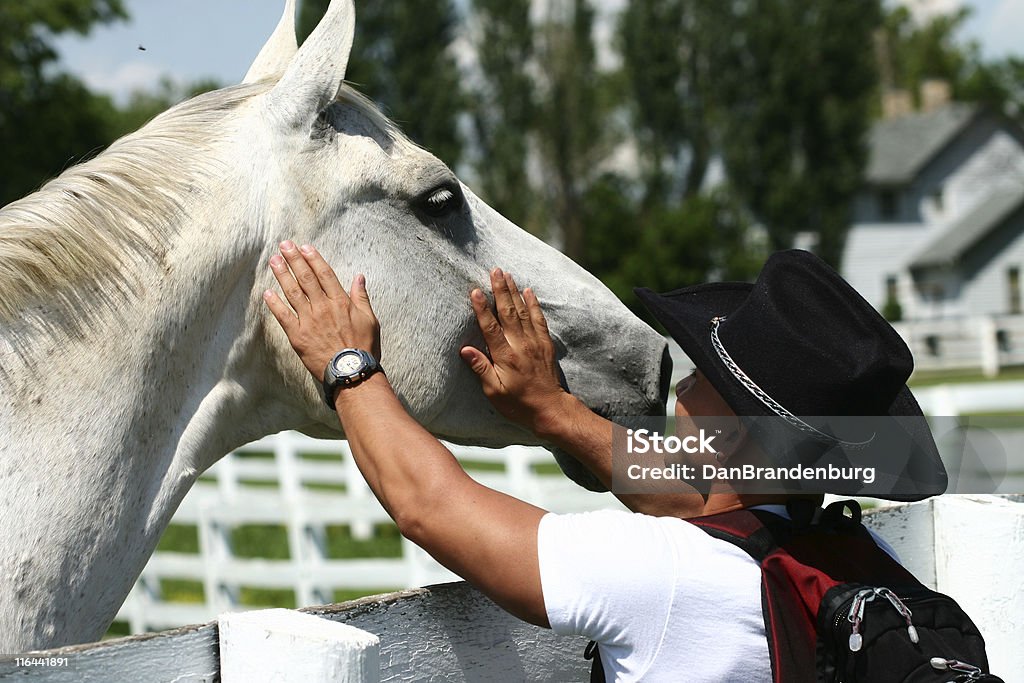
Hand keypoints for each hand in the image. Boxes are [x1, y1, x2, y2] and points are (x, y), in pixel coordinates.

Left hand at [263, 241, 380, 382]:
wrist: (351, 371)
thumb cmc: (364, 347)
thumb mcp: (370, 319)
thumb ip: (361, 297)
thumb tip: (359, 277)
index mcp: (340, 302)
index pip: (324, 274)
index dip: (313, 259)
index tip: (304, 247)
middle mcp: (323, 307)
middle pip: (306, 278)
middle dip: (294, 260)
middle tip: (284, 245)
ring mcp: (309, 321)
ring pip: (293, 293)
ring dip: (282, 275)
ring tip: (274, 261)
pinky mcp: (298, 336)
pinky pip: (283, 316)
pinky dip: (274, 304)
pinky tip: (267, 292)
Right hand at [460, 268, 571, 433]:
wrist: (550, 408)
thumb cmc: (518, 403)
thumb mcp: (494, 392)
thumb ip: (481, 368)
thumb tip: (465, 350)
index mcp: (505, 356)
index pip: (490, 327)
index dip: (482, 308)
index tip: (475, 291)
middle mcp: (520, 345)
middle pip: (508, 312)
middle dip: (500, 290)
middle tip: (494, 270)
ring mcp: (535, 342)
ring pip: (523, 311)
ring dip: (514, 292)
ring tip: (507, 274)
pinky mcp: (545, 343)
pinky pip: (539, 319)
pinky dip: (534, 304)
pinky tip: (528, 291)